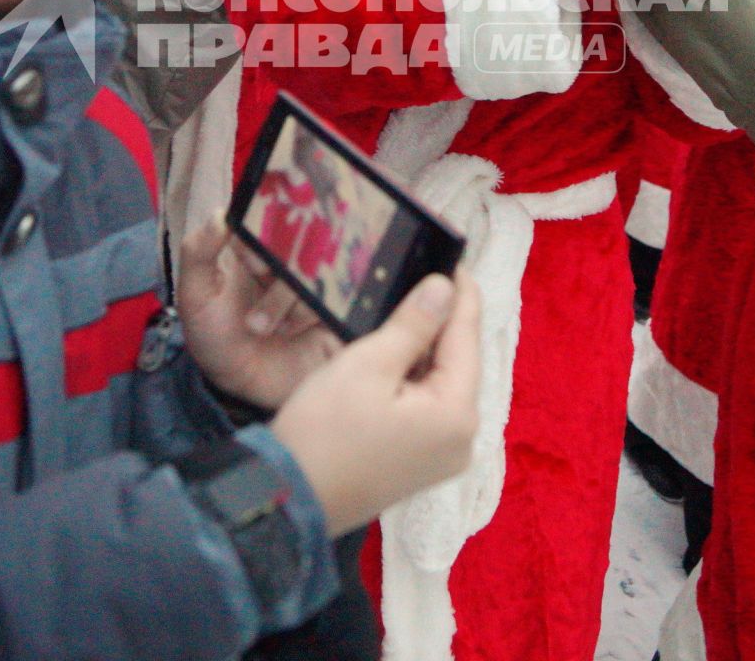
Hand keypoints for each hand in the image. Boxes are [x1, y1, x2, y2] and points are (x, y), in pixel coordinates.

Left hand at [176, 222, 340, 410]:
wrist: (243, 387)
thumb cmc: (217, 339)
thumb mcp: (195, 296)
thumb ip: (197, 252)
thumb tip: (220, 214)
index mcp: (260, 247)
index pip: (271, 218)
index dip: (262, 231)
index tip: (248, 255)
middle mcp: (293, 261)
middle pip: (301, 239)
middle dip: (277, 264)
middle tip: (258, 279)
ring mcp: (318, 285)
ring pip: (318, 270)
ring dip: (287, 298)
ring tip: (261, 327)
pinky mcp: (339, 309)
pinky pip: (341, 298)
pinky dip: (315, 311)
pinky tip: (295, 330)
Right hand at [270, 272, 479, 535]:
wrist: (287, 498)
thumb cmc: (324, 430)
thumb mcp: (367, 364)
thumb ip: (413, 325)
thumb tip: (444, 288)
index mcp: (458, 415)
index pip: (467, 338)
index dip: (461, 294)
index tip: (453, 257)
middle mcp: (463, 440)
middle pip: (458, 363)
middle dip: (443, 321)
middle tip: (426, 274)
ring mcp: (443, 458)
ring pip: (442, 385)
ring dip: (426, 349)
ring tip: (408, 306)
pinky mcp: (420, 465)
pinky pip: (429, 408)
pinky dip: (416, 379)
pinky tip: (397, 354)